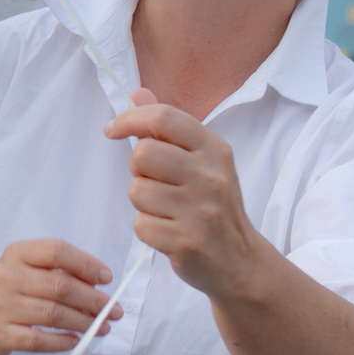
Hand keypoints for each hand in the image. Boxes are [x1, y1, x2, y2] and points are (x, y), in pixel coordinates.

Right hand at [0, 239, 121, 354]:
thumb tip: (99, 283)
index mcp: (17, 254)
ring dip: (85, 322)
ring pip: (53, 314)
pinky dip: (63, 341)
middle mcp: (7, 276)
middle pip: (60, 286)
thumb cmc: (8, 293)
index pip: (56, 251)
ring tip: (102, 327)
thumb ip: (57, 271)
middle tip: (114, 310)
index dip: (86, 264)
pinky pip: (39, 340)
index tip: (107, 278)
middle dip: (94, 300)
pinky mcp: (0, 334)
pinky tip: (77, 340)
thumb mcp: (25, 270)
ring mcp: (1, 306)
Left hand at [104, 89, 257, 291]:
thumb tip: (138, 94)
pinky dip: (147, 229)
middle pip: (143, 154)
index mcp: (215, 149)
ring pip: (137, 191)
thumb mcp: (202, 161)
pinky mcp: (187, 241)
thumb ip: (169, 128)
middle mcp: (211, 177)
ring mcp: (201, 210)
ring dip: (143, 203)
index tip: (113, 130)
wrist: (240, 261)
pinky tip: (168, 232)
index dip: (130, 119)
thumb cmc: (213, 206)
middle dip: (137, 169)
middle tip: (154, 182)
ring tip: (166, 211)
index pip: (164, 117)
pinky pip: (140, 225)